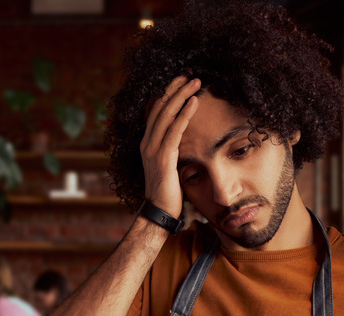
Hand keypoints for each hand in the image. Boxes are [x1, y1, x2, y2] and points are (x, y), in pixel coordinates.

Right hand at [140, 76, 200, 216]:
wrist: (159, 212)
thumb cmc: (167, 192)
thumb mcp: (169, 166)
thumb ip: (172, 150)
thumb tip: (185, 142)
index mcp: (147, 142)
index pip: (156, 111)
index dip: (167, 94)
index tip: (180, 81)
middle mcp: (147, 142)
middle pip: (160, 106)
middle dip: (175, 88)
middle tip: (190, 75)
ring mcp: (153, 149)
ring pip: (166, 114)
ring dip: (181, 95)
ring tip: (195, 82)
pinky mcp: (163, 157)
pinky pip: (175, 130)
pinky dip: (184, 114)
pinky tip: (194, 102)